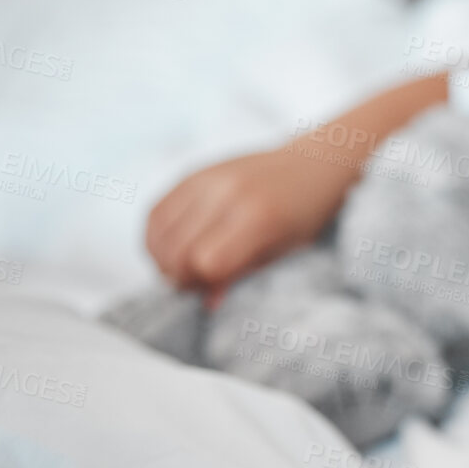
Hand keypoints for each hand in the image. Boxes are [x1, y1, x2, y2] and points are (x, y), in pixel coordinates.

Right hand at [145, 145, 349, 293]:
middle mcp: (225, 194)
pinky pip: (156, 212)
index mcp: (255, 217)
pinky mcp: (192, 173)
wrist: (311, 164)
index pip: (204, 262)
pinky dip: (157, 237)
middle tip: (197, 282)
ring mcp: (205, 179)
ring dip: (163, 258)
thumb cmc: (304, 214)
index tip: (211, 289)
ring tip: (186, 266)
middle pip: (175, 250)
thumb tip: (206, 303)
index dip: (202, 283)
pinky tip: (176, 247)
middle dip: (179, 276)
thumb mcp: (282, 251)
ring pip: (158, 232)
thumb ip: (240, 275)